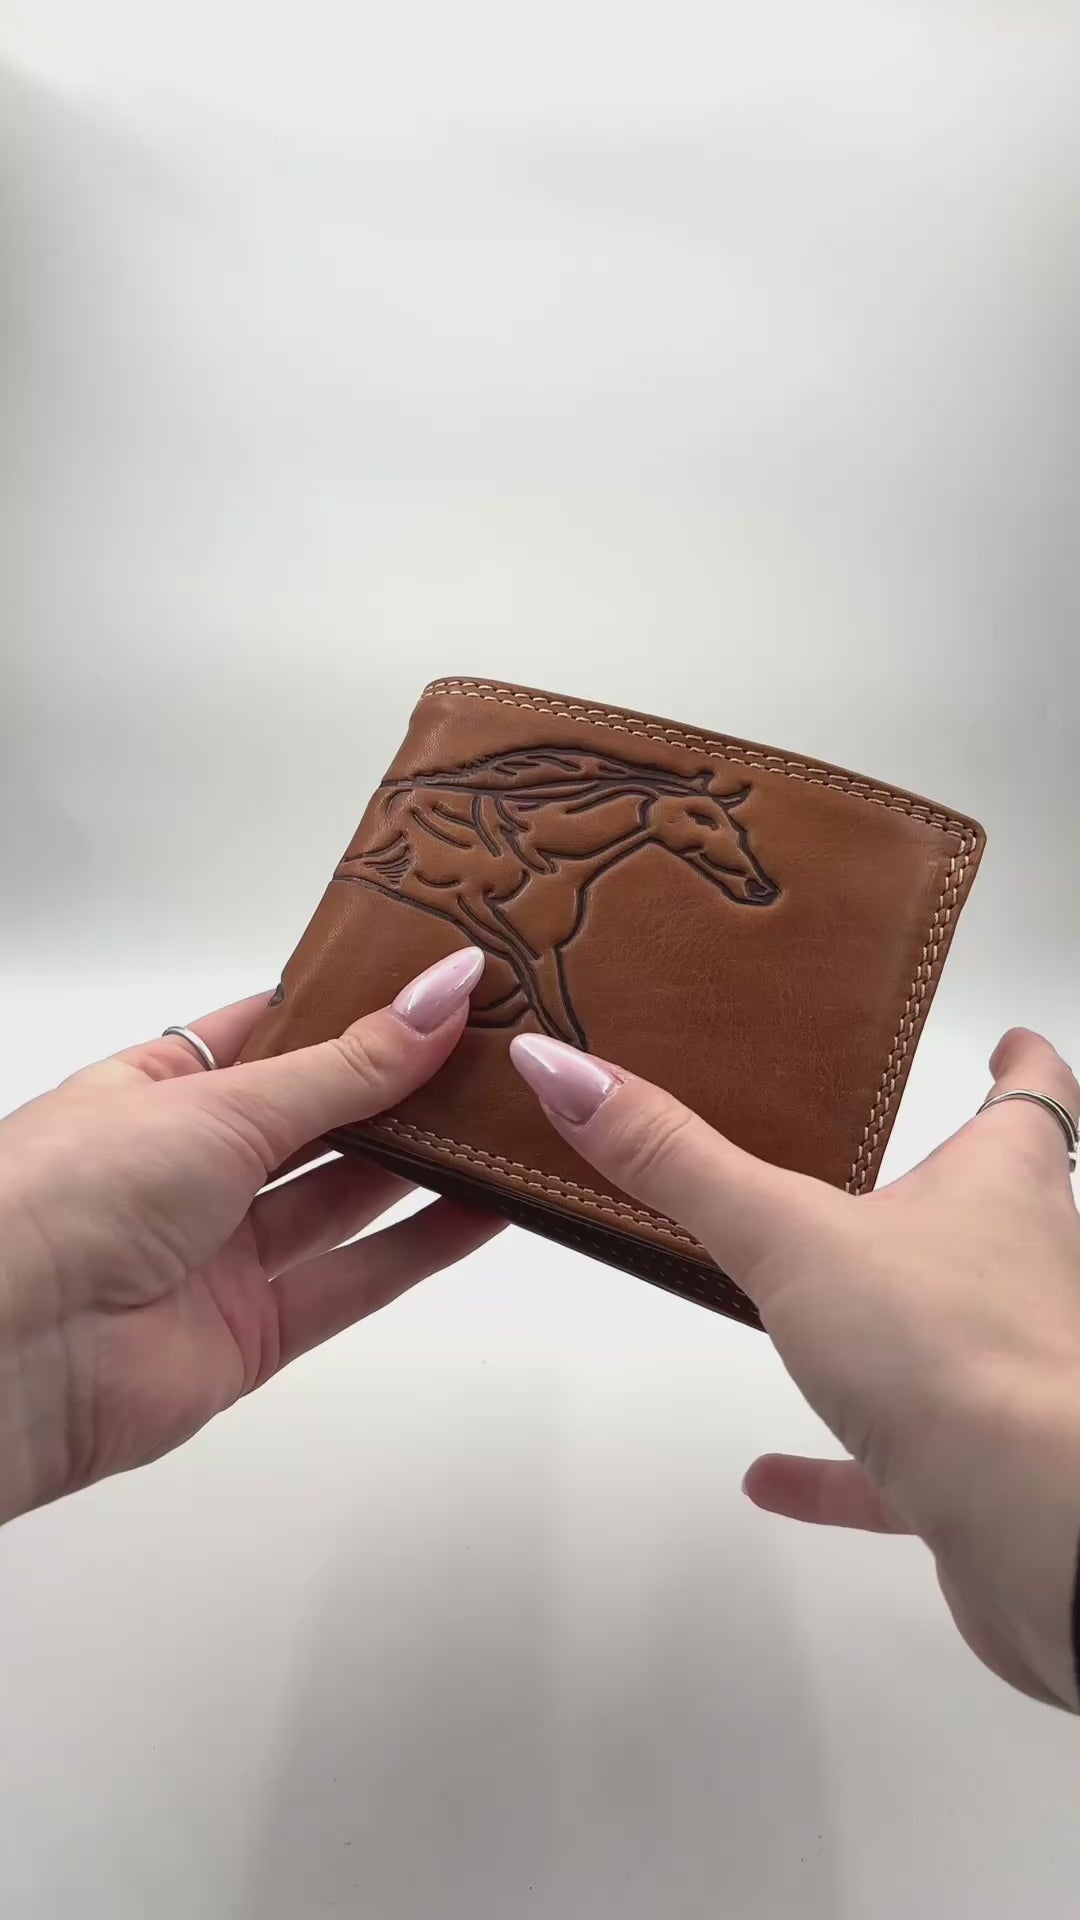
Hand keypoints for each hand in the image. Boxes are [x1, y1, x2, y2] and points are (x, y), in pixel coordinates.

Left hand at [0, 949, 498, 1523]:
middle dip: (404, 1085)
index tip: (439, 980)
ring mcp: (224, 1253)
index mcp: (160, 1088)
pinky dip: (422, 1246)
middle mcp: (193, 1167)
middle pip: (322, 1119)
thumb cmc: (74, 1193)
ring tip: (515, 1115)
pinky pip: (354, 1280)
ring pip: (347, 1199)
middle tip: (498, 1044)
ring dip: (427, 1163)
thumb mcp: (222, 1101)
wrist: (9, 1351)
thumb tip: (445, 991)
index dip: (354, 1008)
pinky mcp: (254, 1333)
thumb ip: (348, 1064)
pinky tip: (489, 1207)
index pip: (274, 1035)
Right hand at [511, 1025, 1079, 1708]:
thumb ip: (676, 1161)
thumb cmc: (953, 1351)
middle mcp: (1025, 1268)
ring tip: (810, 1307)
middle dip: (942, 1188)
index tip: (1006, 1041)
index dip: (1023, 1063)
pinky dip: (842, 1466)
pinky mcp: (983, 1471)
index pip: (1037, 1098)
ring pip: (948, 1333)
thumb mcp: (788, 1235)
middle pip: (999, 1209)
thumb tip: (565, 1068)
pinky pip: (903, 1461)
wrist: (1044, 1524)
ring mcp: (1010, 1374)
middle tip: (876, 1162)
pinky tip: (770, 1476)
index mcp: (1002, 1186)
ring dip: (884, 1322)